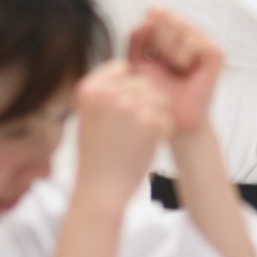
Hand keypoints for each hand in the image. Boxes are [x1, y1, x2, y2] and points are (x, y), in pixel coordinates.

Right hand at [73, 61, 172, 205]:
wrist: (101, 189)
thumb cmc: (98, 152)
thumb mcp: (90, 114)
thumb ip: (107, 90)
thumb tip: (129, 67)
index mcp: (89, 88)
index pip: (123, 67)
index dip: (128, 87)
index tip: (120, 110)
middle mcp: (107, 92)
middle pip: (144, 82)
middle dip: (144, 103)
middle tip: (128, 130)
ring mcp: (129, 104)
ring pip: (160, 97)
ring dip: (155, 116)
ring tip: (136, 137)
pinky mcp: (149, 119)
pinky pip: (167, 116)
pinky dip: (162, 131)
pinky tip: (145, 145)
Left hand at [126, 9, 222, 134]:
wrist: (170, 116)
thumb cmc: (155, 92)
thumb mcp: (137, 62)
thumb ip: (137, 38)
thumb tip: (149, 16)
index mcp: (172, 35)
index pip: (158, 13)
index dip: (149, 27)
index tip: (147, 51)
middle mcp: (190, 35)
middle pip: (168, 17)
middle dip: (158, 37)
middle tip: (159, 59)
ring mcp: (205, 44)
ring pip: (182, 27)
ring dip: (170, 46)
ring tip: (172, 65)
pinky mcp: (216, 55)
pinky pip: (196, 40)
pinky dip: (184, 52)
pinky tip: (183, 66)